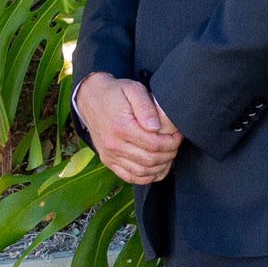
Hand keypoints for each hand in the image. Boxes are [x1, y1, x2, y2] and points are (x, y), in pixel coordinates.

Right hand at [75, 71, 181, 185]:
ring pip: (142, 172)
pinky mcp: (108, 161)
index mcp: (121, 127)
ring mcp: (110, 155)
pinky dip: (146, 177)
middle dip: (170, 154)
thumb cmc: (115, 93)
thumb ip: (146, 107)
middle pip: (150, 160)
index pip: (154, 144)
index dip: (172, 142)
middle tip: (175, 144)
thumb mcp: (133, 89)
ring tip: (168, 154)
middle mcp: (114, 145)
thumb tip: (155, 126)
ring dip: (161, 166)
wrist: (90, 98)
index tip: (177, 135)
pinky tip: (156, 168)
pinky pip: (130, 177)